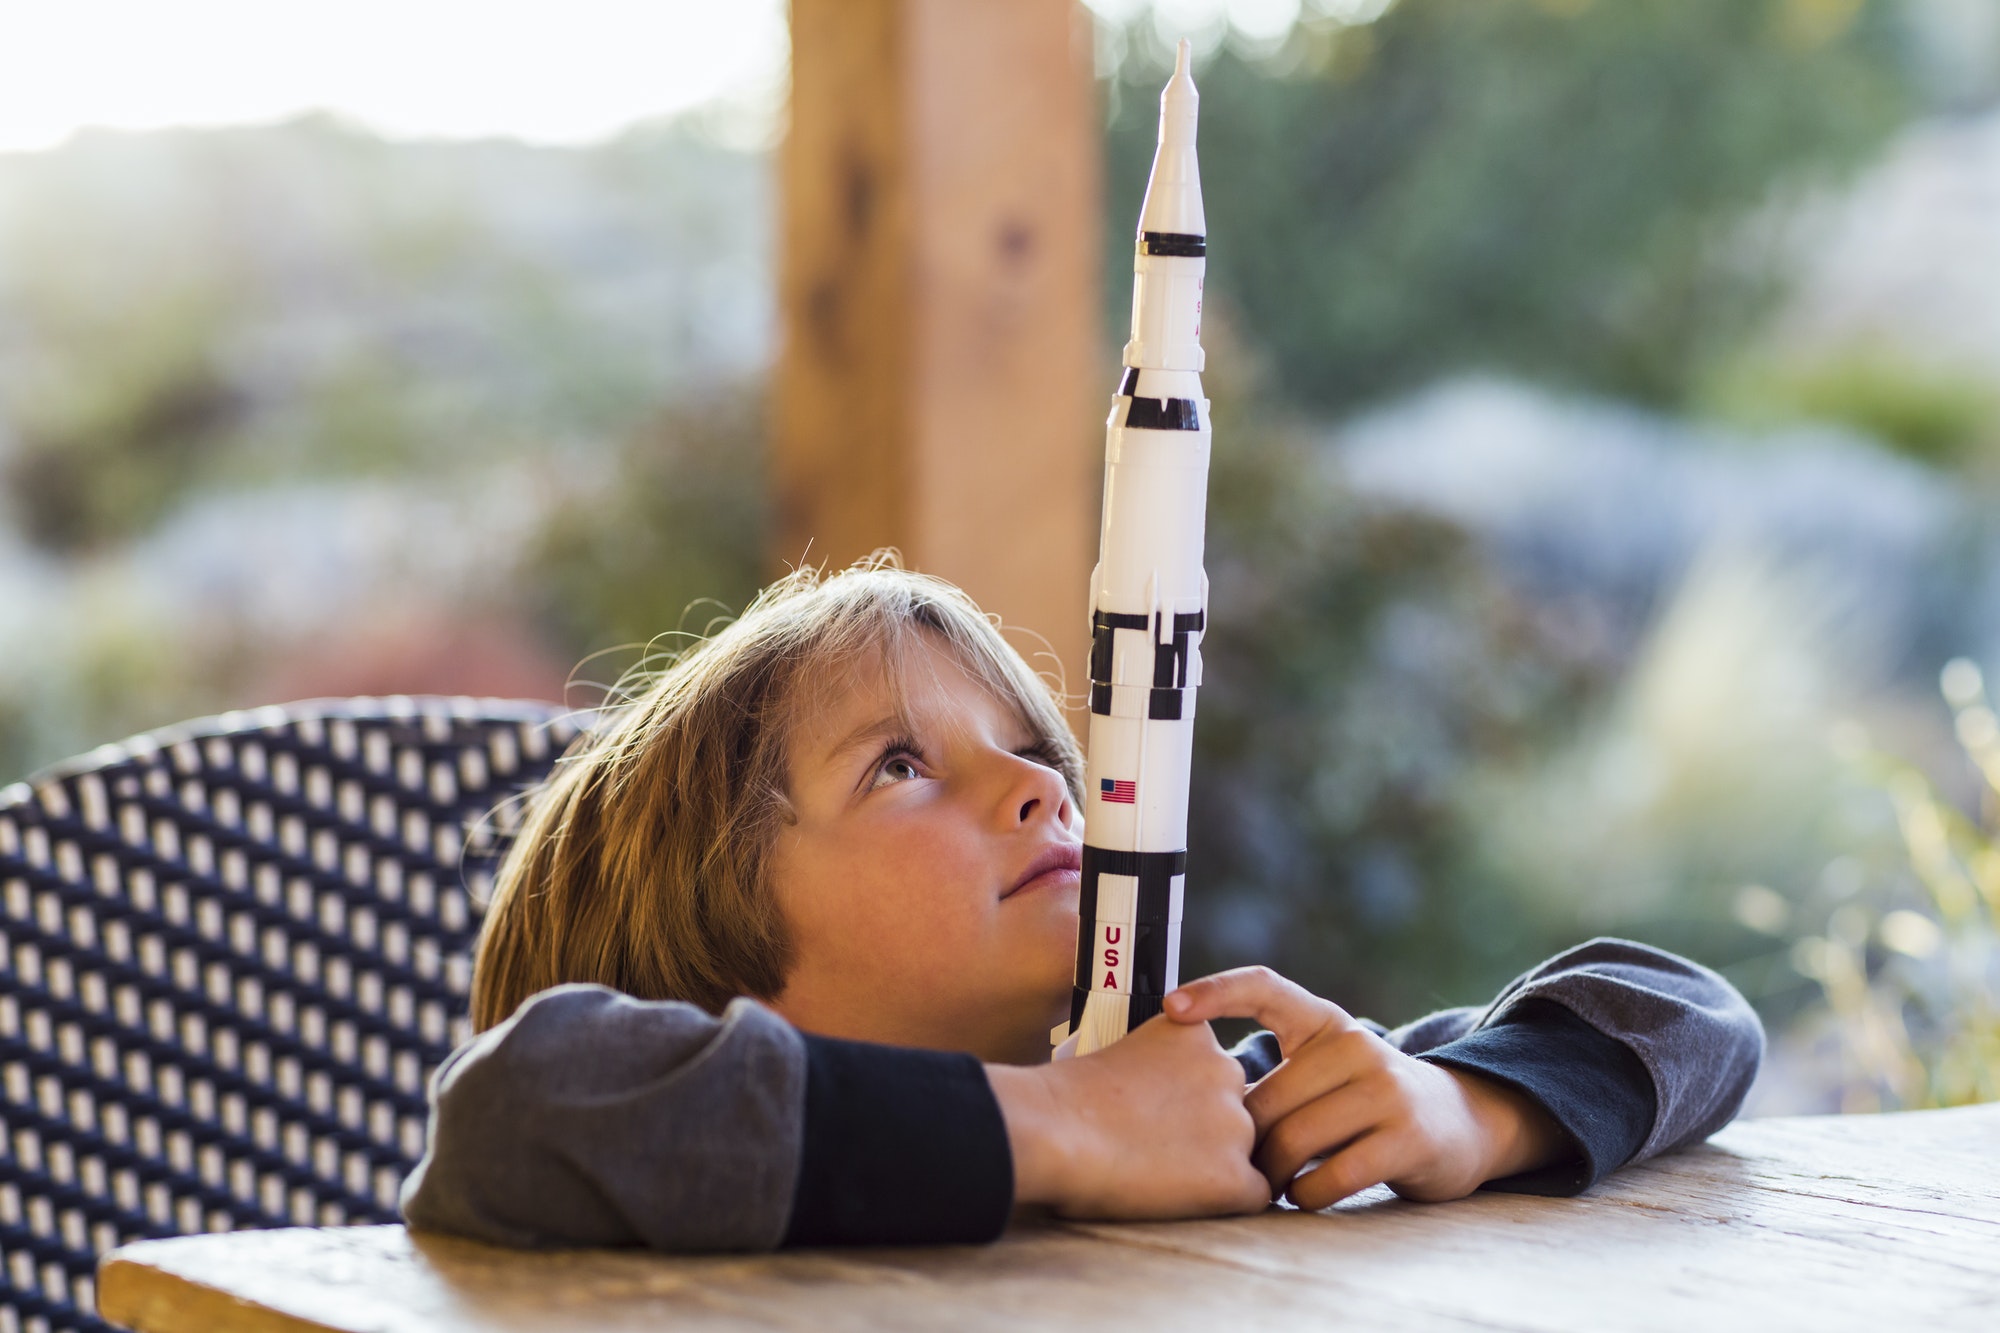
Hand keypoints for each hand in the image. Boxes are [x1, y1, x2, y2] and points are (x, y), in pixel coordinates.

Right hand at [986, 1015, 1268, 1219]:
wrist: (1051, 1129)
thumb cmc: (1063, 1100)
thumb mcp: (1121, 1053)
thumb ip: (1156, 1070)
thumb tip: (1158, 1104)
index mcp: (1196, 1035)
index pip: (1211, 1074)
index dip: (1181, 1102)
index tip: (1147, 1115)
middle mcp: (1227, 1071)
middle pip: (1232, 1110)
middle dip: (1202, 1131)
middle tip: (1152, 1147)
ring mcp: (1236, 1125)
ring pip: (1242, 1153)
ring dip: (1211, 1165)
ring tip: (1155, 1173)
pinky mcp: (1235, 1177)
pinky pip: (1250, 1194)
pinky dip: (1221, 1202)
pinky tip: (1178, 1198)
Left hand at [1165, 967, 1565, 1210]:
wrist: (1458, 1123)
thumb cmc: (1363, 1101)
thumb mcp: (1324, 1068)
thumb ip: (1274, 1073)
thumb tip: (1185, 1092)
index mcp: (1325, 1021)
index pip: (1265, 986)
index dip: (1216, 990)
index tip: (1171, 1008)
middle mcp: (1356, 1045)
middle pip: (1267, 1098)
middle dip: (1243, 1141)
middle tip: (1234, 1166)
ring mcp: (1385, 1090)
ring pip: (1296, 1138)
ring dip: (1271, 1173)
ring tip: (1267, 1184)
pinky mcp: (1406, 1138)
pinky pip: (1333, 1175)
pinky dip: (1306, 1195)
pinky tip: (1302, 1197)